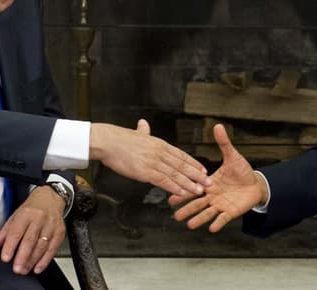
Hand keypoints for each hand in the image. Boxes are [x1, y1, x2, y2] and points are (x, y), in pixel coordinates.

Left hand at [0, 185, 65, 274]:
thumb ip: (5, 232)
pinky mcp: (59, 232)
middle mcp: (39, 219)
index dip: (10, 246)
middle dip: (23, 256)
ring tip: (24, 270)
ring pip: (42, 246)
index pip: (17, 232)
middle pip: (30, 240)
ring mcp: (51, 226)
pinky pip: (52, 248)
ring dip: (32, 260)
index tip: (6, 258)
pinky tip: (38, 267)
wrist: (51, 199)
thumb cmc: (32, 209)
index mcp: (26, 214)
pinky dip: (45, 260)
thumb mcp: (15, 216)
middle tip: (16, 269)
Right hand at [89, 119, 209, 196]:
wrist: (108, 142)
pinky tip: (181, 193)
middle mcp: (160, 152)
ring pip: (176, 174)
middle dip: (197, 175)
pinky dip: (174, 187)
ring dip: (189, 184)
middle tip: (208, 183)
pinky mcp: (145, 171)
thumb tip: (144, 124)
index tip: (203, 170)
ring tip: (199, 191)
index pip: (181, 155)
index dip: (194, 163)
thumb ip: (143, 131)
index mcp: (160, 144)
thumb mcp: (136, 133)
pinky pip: (163, 181)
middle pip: (182, 165)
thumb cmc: (120, 139)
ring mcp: (154, 162)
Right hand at [171, 124, 267, 231]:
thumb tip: (218, 126)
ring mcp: (221, 205)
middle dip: (187, 210)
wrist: (255, 183)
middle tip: (175, 216)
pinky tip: (212, 228)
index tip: (170, 197)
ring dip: (199, 219)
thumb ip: (223, 143)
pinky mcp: (231, 212)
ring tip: (189, 225)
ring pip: (207, 213)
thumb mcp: (232, 156)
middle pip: (197, 204)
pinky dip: (218, 223)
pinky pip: (223, 219)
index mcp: (210, 183)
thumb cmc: (241, 171)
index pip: (193, 188)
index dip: (183, 193)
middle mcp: (212, 196)